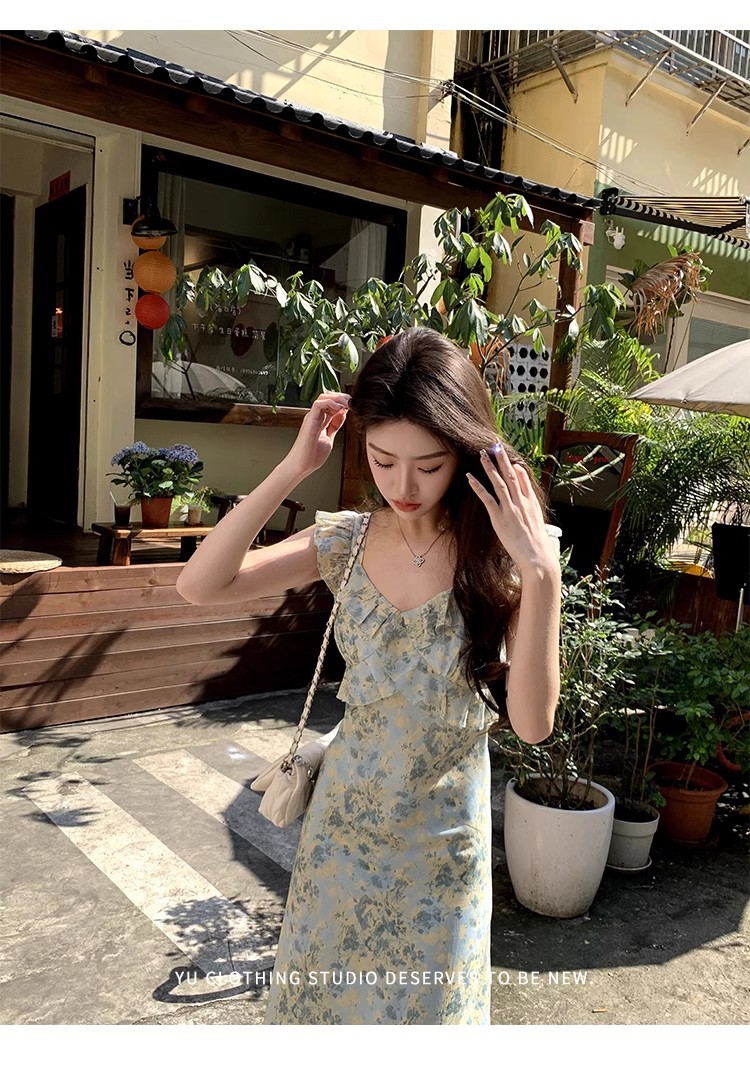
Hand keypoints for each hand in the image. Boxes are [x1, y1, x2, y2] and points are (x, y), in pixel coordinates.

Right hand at [283, 391, 350, 479]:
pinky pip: (318, 404)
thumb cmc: (312, 456)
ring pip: (323, 397)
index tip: (354, 406)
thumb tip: (343, 414)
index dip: (343, 402)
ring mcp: (312, 417)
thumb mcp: (329, 438)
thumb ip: (335, 426)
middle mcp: (315, 416)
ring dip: (337, 398)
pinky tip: (339, 409)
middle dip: (342, 397)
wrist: (301, 466)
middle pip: (328, 396)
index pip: (332, 403)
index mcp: (320, 420)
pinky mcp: (310, 421)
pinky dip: (330, 403)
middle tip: (352, 403)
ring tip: (348, 404)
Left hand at [466, 445, 558, 578]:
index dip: (512, 463)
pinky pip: (487, 499)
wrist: (537, 556)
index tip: (504, 452)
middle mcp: (521, 501)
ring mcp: (510, 509)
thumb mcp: (537, 518)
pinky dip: (478, 487)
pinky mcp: (499, 519)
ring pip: (499, 483)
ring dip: (490, 467)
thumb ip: (530, 502)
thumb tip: (525, 491)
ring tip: (482, 454)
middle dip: (502, 458)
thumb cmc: (536, 541)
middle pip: (510, 475)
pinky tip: (470, 477)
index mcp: (530, 500)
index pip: (521, 477)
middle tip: (494, 444)